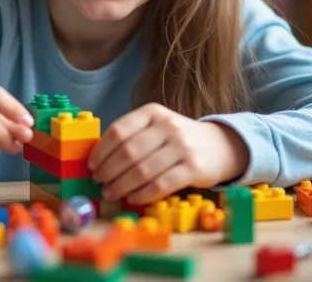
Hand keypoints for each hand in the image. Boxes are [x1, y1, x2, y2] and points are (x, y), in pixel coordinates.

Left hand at [87, 103, 248, 203]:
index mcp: (153, 112)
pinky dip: (142, 194)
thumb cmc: (177, 139)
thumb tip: (98, 160)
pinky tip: (133, 198)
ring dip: (121, 186)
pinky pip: (161, 185)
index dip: (101, 151)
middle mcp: (168, 126)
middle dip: (108, 171)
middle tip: (99, 182)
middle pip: (128, 152)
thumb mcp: (156, 127)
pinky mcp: (194, 168)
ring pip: (142, 170)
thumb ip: (132, 137)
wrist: (219, 146)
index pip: (119, 131)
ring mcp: (182, 147)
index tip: (92, 165)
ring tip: (111, 193)